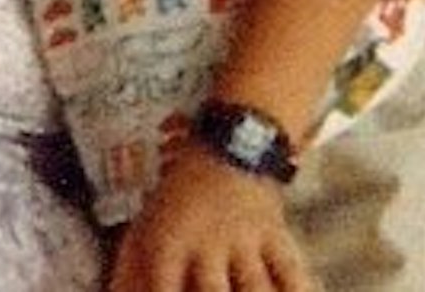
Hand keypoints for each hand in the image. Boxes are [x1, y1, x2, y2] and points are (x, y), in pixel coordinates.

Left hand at [109, 148, 312, 291]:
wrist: (230, 147)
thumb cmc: (181, 196)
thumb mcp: (149, 224)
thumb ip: (131, 269)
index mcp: (169, 240)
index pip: (162, 287)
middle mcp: (207, 242)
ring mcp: (244, 241)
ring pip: (256, 288)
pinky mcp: (275, 239)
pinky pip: (293, 276)